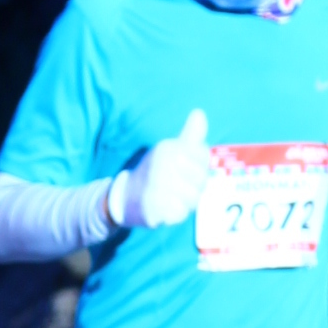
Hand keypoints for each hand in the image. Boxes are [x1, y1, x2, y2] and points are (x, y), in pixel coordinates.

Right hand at [110, 105, 212, 230]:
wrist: (125, 196)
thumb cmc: (156, 171)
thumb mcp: (171, 149)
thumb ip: (189, 135)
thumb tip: (200, 112)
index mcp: (168, 148)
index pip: (203, 156)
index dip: (199, 166)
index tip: (185, 169)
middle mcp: (162, 164)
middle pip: (201, 180)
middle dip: (194, 188)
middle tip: (178, 187)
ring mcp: (157, 186)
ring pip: (193, 199)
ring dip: (186, 202)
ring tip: (172, 197)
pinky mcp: (153, 207)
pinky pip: (179, 214)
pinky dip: (175, 214)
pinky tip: (166, 208)